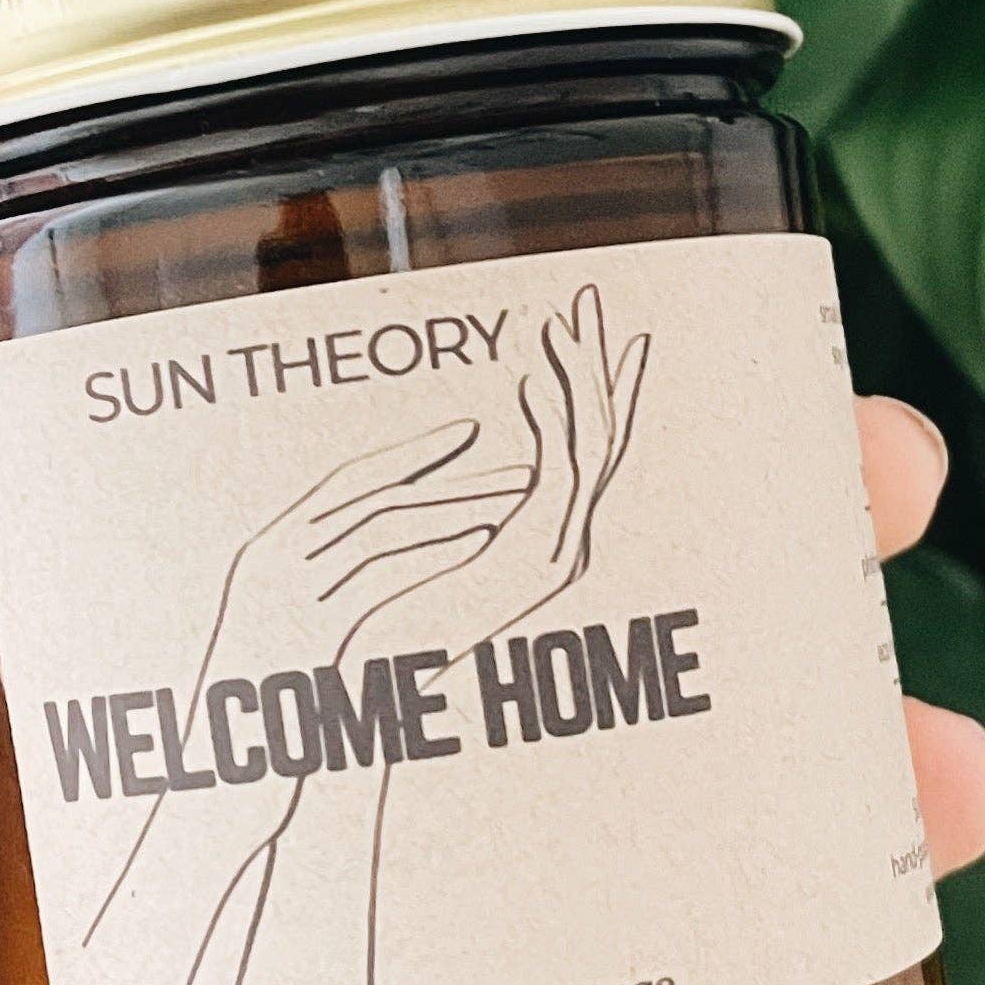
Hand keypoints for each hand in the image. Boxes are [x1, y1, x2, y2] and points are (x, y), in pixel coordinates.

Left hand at [347, 280, 644, 669]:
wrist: (380, 688)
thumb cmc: (385, 629)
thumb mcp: (424, 553)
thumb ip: (450, 515)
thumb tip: (450, 480)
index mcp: (544, 542)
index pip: (586, 449)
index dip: (598, 389)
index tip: (604, 334)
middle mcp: (564, 544)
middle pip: (599, 434)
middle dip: (596, 361)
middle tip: (589, 296)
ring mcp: (559, 551)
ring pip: (589, 444)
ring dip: (575, 375)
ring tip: (559, 319)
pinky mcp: (539, 557)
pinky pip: (559, 471)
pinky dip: (548, 419)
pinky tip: (528, 378)